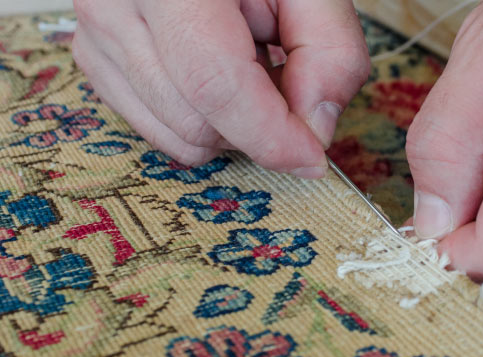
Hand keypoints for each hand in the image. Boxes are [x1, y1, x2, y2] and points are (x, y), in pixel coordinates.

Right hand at [72, 0, 368, 176]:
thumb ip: (330, 50)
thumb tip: (315, 128)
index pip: (215, 84)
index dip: (270, 134)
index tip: (311, 156)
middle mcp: (116, 5)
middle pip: (196, 121)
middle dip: (256, 123)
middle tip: (283, 74)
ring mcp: (96, 34)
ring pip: (176, 135)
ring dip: (229, 121)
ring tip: (246, 58)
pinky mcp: (94, 56)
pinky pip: (157, 128)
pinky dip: (200, 118)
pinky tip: (213, 70)